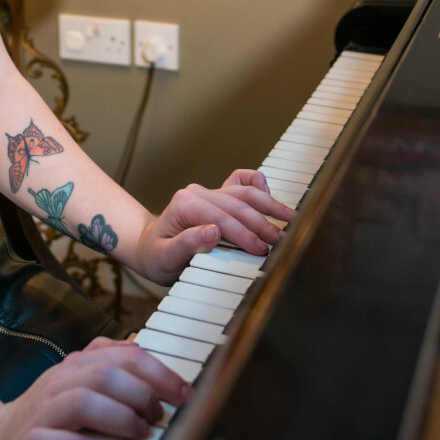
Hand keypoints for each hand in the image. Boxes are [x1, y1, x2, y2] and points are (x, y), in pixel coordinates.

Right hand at [0, 337, 190, 439]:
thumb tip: (146, 355)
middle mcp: (59, 383)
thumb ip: (109, 371)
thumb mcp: (79, 389)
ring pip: (81, 400)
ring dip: (117, 415)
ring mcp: (40, 412)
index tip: (185, 395)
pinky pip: (48, 439)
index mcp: (77, 368)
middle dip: (142, 392)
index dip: (160, 373)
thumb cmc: (45, 421)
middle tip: (160, 417)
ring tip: (138, 432)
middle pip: (106, 373)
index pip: (124, 356)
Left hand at [133, 169, 295, 284]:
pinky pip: (240, 182)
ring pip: (244, 193)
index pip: (221, 218)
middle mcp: (198, 193)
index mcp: (184, 204)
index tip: (261, 249)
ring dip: (269, 204)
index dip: (243, 234)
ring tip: (290, 219)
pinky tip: (270, 193)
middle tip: (281, 240)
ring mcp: (210, 192)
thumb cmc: (157, 256)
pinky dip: (257, 184)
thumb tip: (213, 232)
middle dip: (262, 223)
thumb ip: (187, 244)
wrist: (150, 247)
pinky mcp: (218, 195)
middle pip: (237, 205)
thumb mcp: (165, 257)